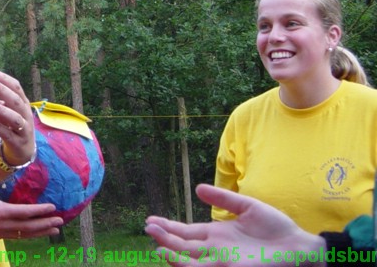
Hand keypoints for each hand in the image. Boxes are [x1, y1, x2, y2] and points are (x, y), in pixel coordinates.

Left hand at [0, 70, 34, 165]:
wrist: (22, 151)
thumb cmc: (11, 125)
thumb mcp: (7, 110)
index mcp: (23, 103)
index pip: (16, 87)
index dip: (4, 79)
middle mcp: (26, 114)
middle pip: (17, 100)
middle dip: (3, 90)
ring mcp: (24, 129)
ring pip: (15, 118)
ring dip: (2, 109)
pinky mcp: (18, 143)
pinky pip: (7, 134)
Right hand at [0, 191, 62, 239]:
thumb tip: (6, 169)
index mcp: (2, 212)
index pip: (25, 212)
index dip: (40, 211)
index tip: (52, 207)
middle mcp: (5, 224)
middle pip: (30, 226)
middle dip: (46, 223)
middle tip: (60, 221)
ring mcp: (4, 232)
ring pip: (27, 234)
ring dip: (42, 231)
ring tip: (55, 230)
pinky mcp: (2, 236)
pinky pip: (21, 236)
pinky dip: (32, 235)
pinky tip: (39, 233)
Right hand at [144, 184, 325, 266]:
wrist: (300, 247)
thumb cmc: (277, 228)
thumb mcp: (247, 206)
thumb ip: (223, 198)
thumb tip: (198, 189)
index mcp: (217, 234)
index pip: (186, 232)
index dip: (168, 226)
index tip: (150, 220)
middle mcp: (215, 249)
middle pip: (182, 245)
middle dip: (164, 237)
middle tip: (147, 228)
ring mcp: (221, 261)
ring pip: (188, 259)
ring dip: (172, 253)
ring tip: (157, 245)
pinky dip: (186, 265)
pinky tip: (175, 257)